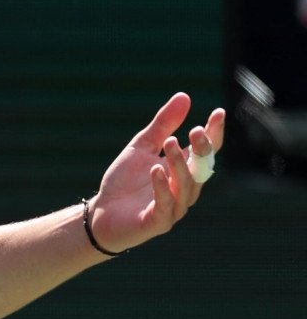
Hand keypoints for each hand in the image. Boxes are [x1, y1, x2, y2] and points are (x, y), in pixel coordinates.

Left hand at [88, 94, 226, 254]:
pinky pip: (165, 204)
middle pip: (202, 168)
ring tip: (169, 143)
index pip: (207, 151)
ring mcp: (174, 207)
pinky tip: (156, 169)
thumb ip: (163, 125)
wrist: (99, 213)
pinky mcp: (158, 222)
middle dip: (201, 149)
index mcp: (184, 170)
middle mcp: (185, 189)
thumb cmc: (124, 182)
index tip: (218, 112)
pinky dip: (162, 186)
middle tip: (195, 130)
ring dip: (179, 164)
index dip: (214, 133)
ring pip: (185, 185)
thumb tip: (184, 96)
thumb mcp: (141, 147)